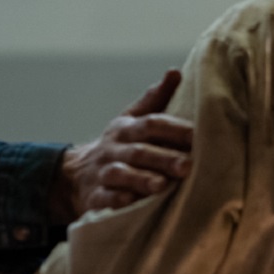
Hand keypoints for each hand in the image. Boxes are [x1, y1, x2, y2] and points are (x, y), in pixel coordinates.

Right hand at [49, 70, 191, 222]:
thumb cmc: (118, 145)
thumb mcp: (131, 119)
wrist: (76, 174)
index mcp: (126, 128)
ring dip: (140, 179)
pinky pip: (104, 197)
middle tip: (188, 167)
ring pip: (120, 174)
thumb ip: (154, 99)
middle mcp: (113, 148)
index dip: (173, 128)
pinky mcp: (94, 196)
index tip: (197, 135)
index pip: (151, 123)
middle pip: (139, 151)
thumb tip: (175, 72)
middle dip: (163, 158)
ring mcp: (102, 172)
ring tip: (161, 186)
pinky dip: (116, 199)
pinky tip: (131, 202)